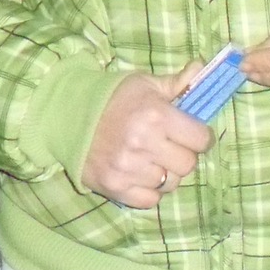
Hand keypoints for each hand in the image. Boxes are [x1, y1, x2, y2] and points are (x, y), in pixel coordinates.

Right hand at [83, 72, 213, 207]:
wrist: (69, 116)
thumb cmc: (112, 98)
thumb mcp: (145, 84)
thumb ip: (177, 82)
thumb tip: (201, 68)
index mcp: (156, 115)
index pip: (200, 138)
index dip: (199, 136)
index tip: (191, 134)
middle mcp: (144, 144)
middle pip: (188, 164)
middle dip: (184, 155)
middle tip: (170, 146)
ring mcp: (129, 169)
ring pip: (170, 184)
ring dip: (166, 173)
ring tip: (153, 159)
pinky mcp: (115, 188)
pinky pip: (151, 200)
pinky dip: (150, 190)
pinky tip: (140, 174)